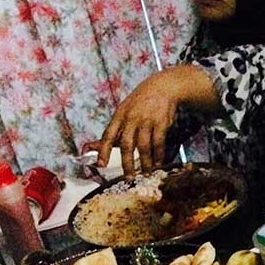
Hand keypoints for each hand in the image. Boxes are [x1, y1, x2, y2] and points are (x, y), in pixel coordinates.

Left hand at [91, 65, 212, 176]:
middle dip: (127, 164)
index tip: (101, 165)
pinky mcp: (161, 122)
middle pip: (127, 145)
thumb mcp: (126, 109)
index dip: (104, 151)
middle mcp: (132, 118)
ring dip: (145, 162)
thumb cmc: (142, 100)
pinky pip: (158, 143)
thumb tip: (104, 144)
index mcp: (120, 115)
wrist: (162, 87)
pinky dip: (158, 155)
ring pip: (144, 147)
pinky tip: (158, 162)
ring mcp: (146, 120)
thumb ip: (118, 127)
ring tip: (146, 172)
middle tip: (129, 177)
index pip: (108, 135)